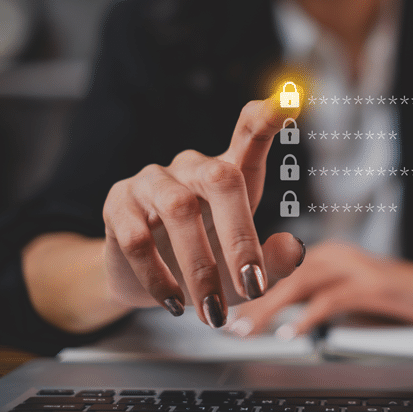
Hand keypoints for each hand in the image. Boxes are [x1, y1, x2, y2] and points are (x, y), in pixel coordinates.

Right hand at [102, 97, 304, 327]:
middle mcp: (192, 168)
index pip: (249, 136)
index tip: (287, 100)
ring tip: (212, 312)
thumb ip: (273, 262)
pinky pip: (137, 238)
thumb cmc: (207, 262)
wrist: (148, 284)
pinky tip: (174, 303)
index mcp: (229, 174)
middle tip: (254, 287)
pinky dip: (160, 278)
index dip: (266, 119)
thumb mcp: (244, 269)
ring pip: (179, 210)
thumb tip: (293, 247)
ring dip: (199, 267)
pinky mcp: (118, 204)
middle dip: (240, 236)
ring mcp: (153, 181)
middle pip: (222, 178)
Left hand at [229, 242, 412, 337]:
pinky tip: (291, 333)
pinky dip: (308, 317)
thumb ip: (319, 299)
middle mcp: (337, 254)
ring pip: (300, 284)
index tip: (226, 309)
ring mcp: (355, 267)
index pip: (279, 269)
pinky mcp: (373, 285)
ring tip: (247, 330)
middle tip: (227, 324)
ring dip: (269, 308)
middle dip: (251, 301)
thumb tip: (282, 316)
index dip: (250, 289)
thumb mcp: (351, 297)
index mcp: (329, 255)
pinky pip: (332, 300)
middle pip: (283, 276)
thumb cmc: (398, 298)